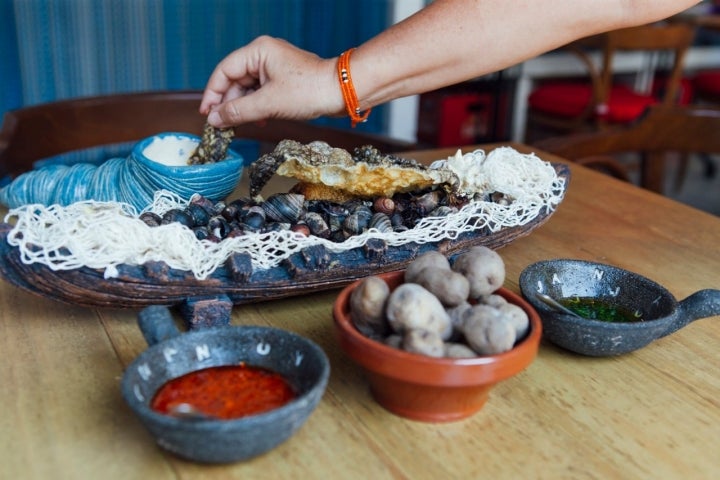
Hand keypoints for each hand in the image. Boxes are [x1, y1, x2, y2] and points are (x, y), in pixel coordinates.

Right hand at [199, 36, 344, 126]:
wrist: (342, 92)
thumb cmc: (309, 91)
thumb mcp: (269, 103)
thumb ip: (238, 111)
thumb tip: (213, 119)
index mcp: (258, 52)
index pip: (224, 71)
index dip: (212, 93)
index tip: (206, 114)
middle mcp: (264, 55)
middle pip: (235, 81)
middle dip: (228, 104)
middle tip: (222, 126)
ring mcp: (274, 68)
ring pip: (248, 89)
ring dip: (243, 108)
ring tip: (240, 126)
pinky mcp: (284, 80)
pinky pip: (262, 93)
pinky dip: (257, 107)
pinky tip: (259, 120)